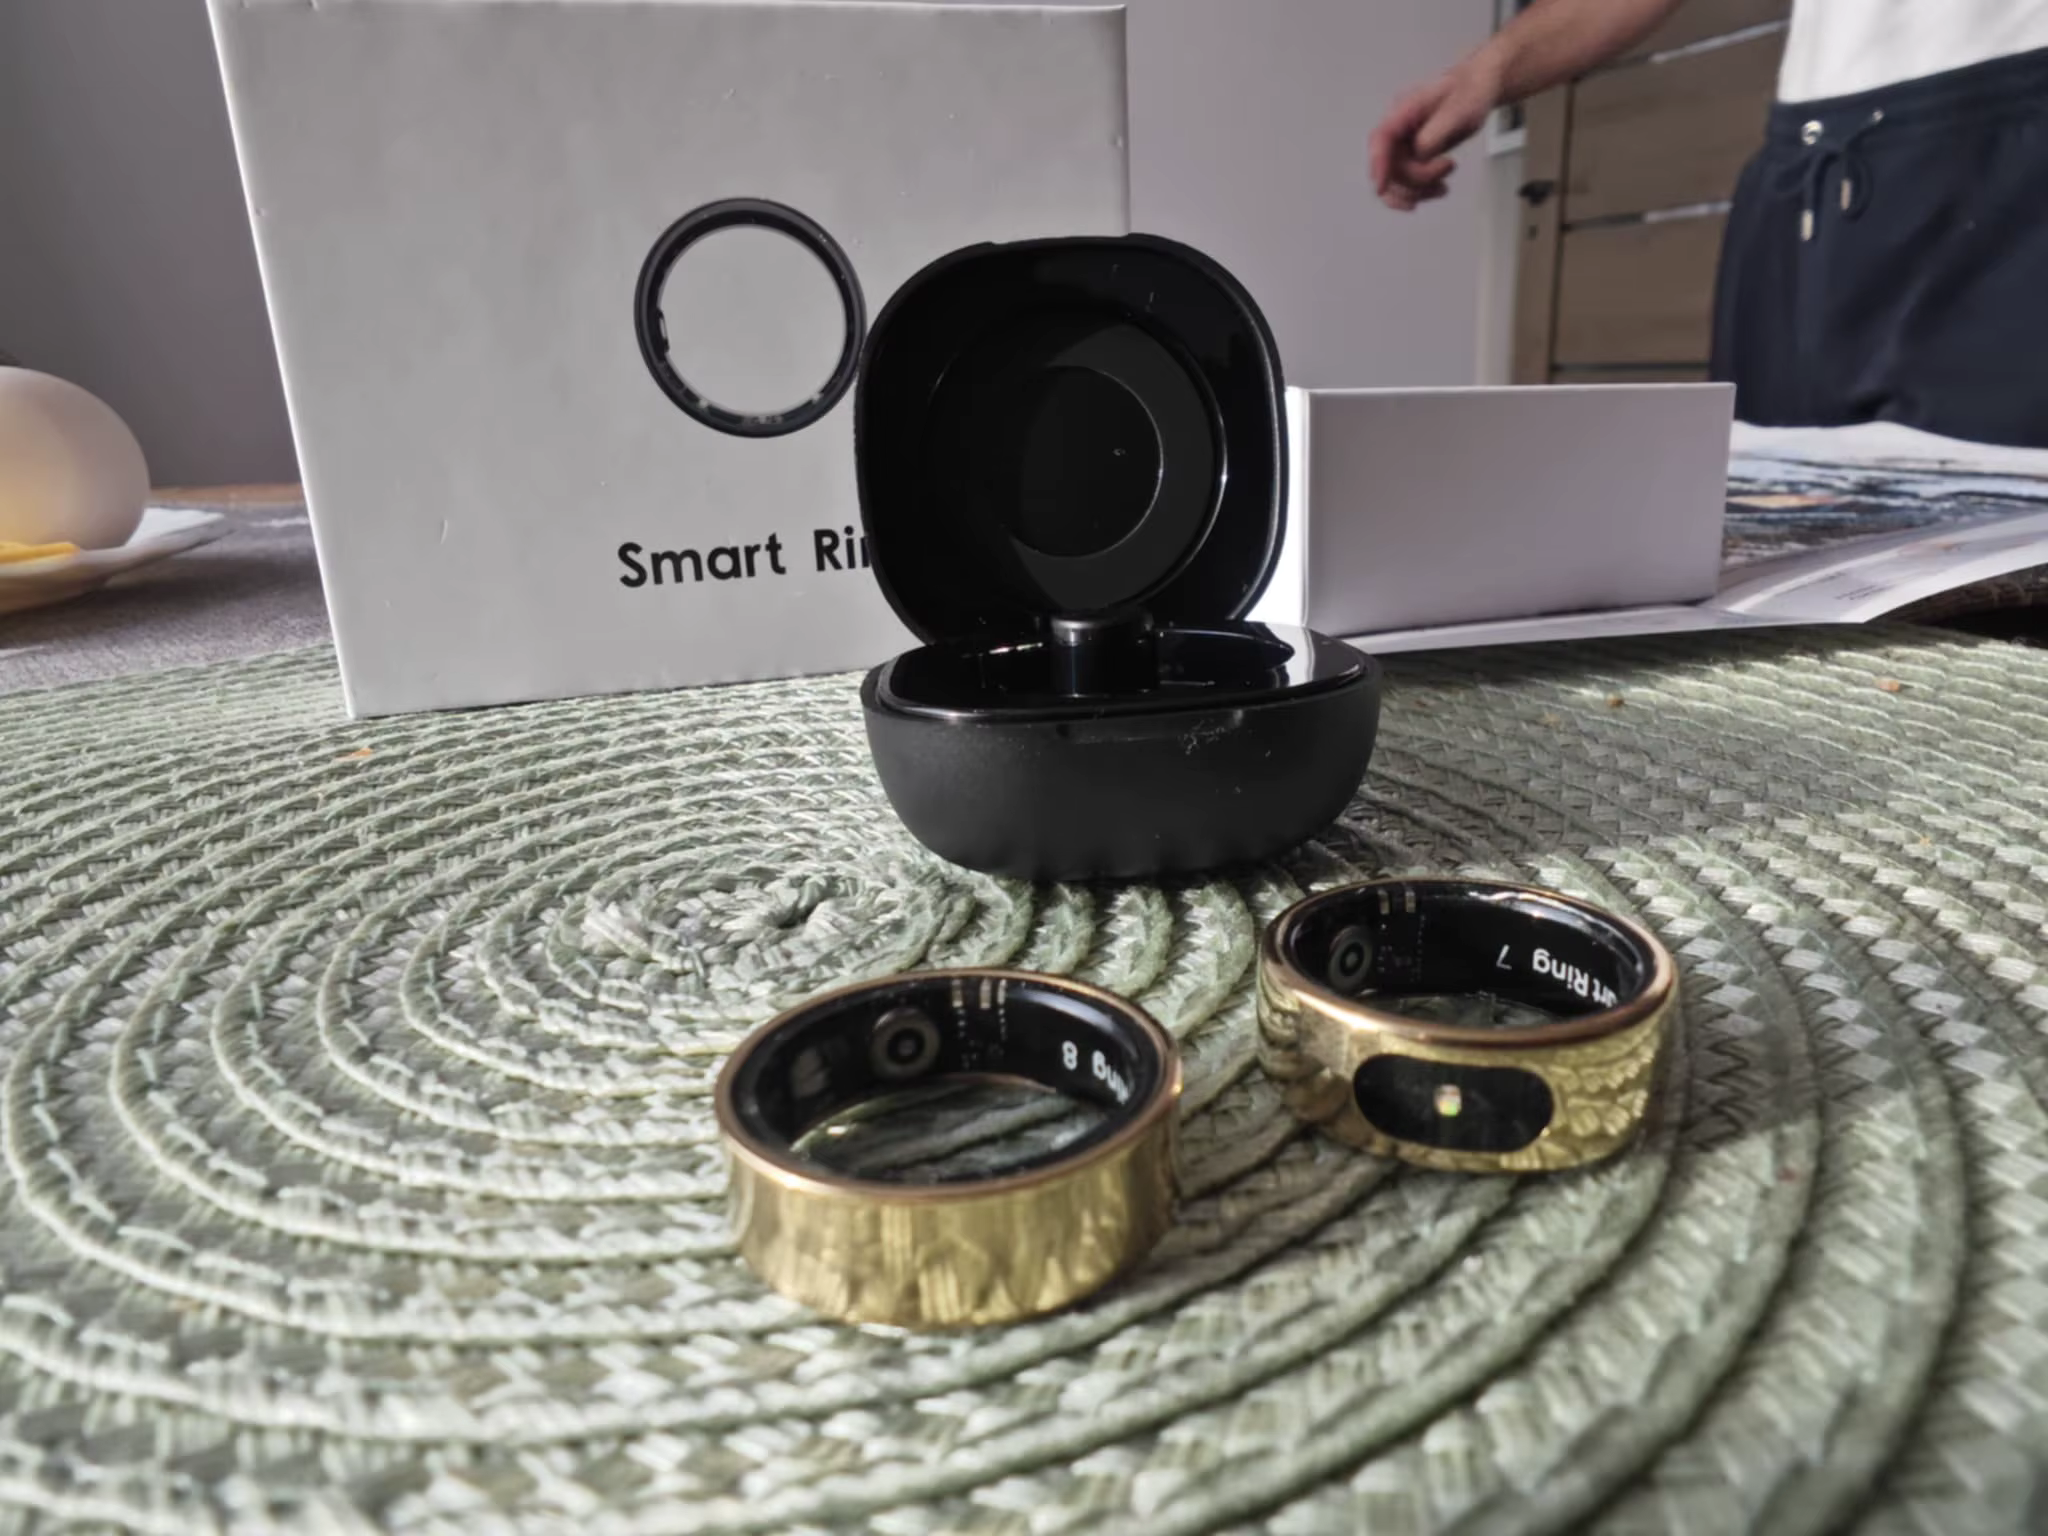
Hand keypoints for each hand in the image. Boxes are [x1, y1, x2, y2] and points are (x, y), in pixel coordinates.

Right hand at [1369, 56, 1502, 211]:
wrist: (1478, 88)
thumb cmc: (1469, 93)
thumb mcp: (1457, 112)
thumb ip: (1433, 135)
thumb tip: (1420, 155)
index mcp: (1404, 110)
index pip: (1381, 139)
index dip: (1378, 164)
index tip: (1381, 188)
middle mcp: (1398, 129)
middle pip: (1388, 166)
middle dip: (1414, 180)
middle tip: (1447, 168)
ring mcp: (1403, 144)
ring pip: (1395, 180)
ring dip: (1418, 191)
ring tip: (1443, 186)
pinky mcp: (1412, 155)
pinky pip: (1405, 182)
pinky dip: (1420, 191)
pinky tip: (1438, 189)